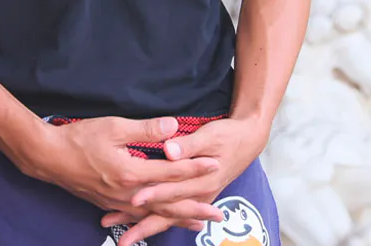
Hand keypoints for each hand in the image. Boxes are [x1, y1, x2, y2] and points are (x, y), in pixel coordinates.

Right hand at [15, 116, 224, 217]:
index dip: (195, 167)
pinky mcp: (110, 204)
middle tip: (219, 215)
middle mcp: (128, 194)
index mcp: (132, 173)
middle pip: (168, 203)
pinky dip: (155, 220)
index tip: (215, 164)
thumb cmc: (80, 139)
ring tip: (198, 224)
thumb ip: (145, 129)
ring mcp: (118, 202)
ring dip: (179, 219)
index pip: (171, 172)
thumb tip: (173, 126)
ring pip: (155, 214)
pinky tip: (160, 222)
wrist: (49, 158)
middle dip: (195, 207)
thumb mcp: (113, 127)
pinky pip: (139, 216)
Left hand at [97, 116, 268, 243]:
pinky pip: (172, 214)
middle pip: (168, 213)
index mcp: (203, 180)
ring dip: (145, 227)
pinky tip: (138, 224)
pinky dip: (155, 220)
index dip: (153, 194)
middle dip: (144, 225)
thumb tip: (170, 151)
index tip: (134, 199)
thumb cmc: (228, 135)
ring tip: (124, 238)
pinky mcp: (195, 196)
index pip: (173, 190)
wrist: (247, 141)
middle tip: (123, 238)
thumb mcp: (211, 135)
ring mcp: (197, 198)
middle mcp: (200, 194)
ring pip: (168, 217)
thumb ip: (189, 145)